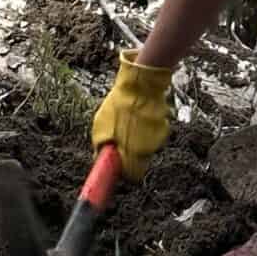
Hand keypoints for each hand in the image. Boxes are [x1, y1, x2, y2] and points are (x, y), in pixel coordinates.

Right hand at [92, 50, 172, 182]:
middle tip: (147, 147)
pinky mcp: (129, 100)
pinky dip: (150, 120)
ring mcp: (116, 110)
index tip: (131, 171)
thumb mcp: (135, 149)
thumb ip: (130, 167)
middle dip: (135, 150)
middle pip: (120, 147)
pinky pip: (141, 118)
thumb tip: (131, 177)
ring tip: (153, 127)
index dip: (118, 168)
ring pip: (133, 133)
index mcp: (99, 136)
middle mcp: (104, 123)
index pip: (105, 161)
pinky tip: (156, 115)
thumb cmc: (137, 115)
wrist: (145, 78)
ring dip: (146, 134)